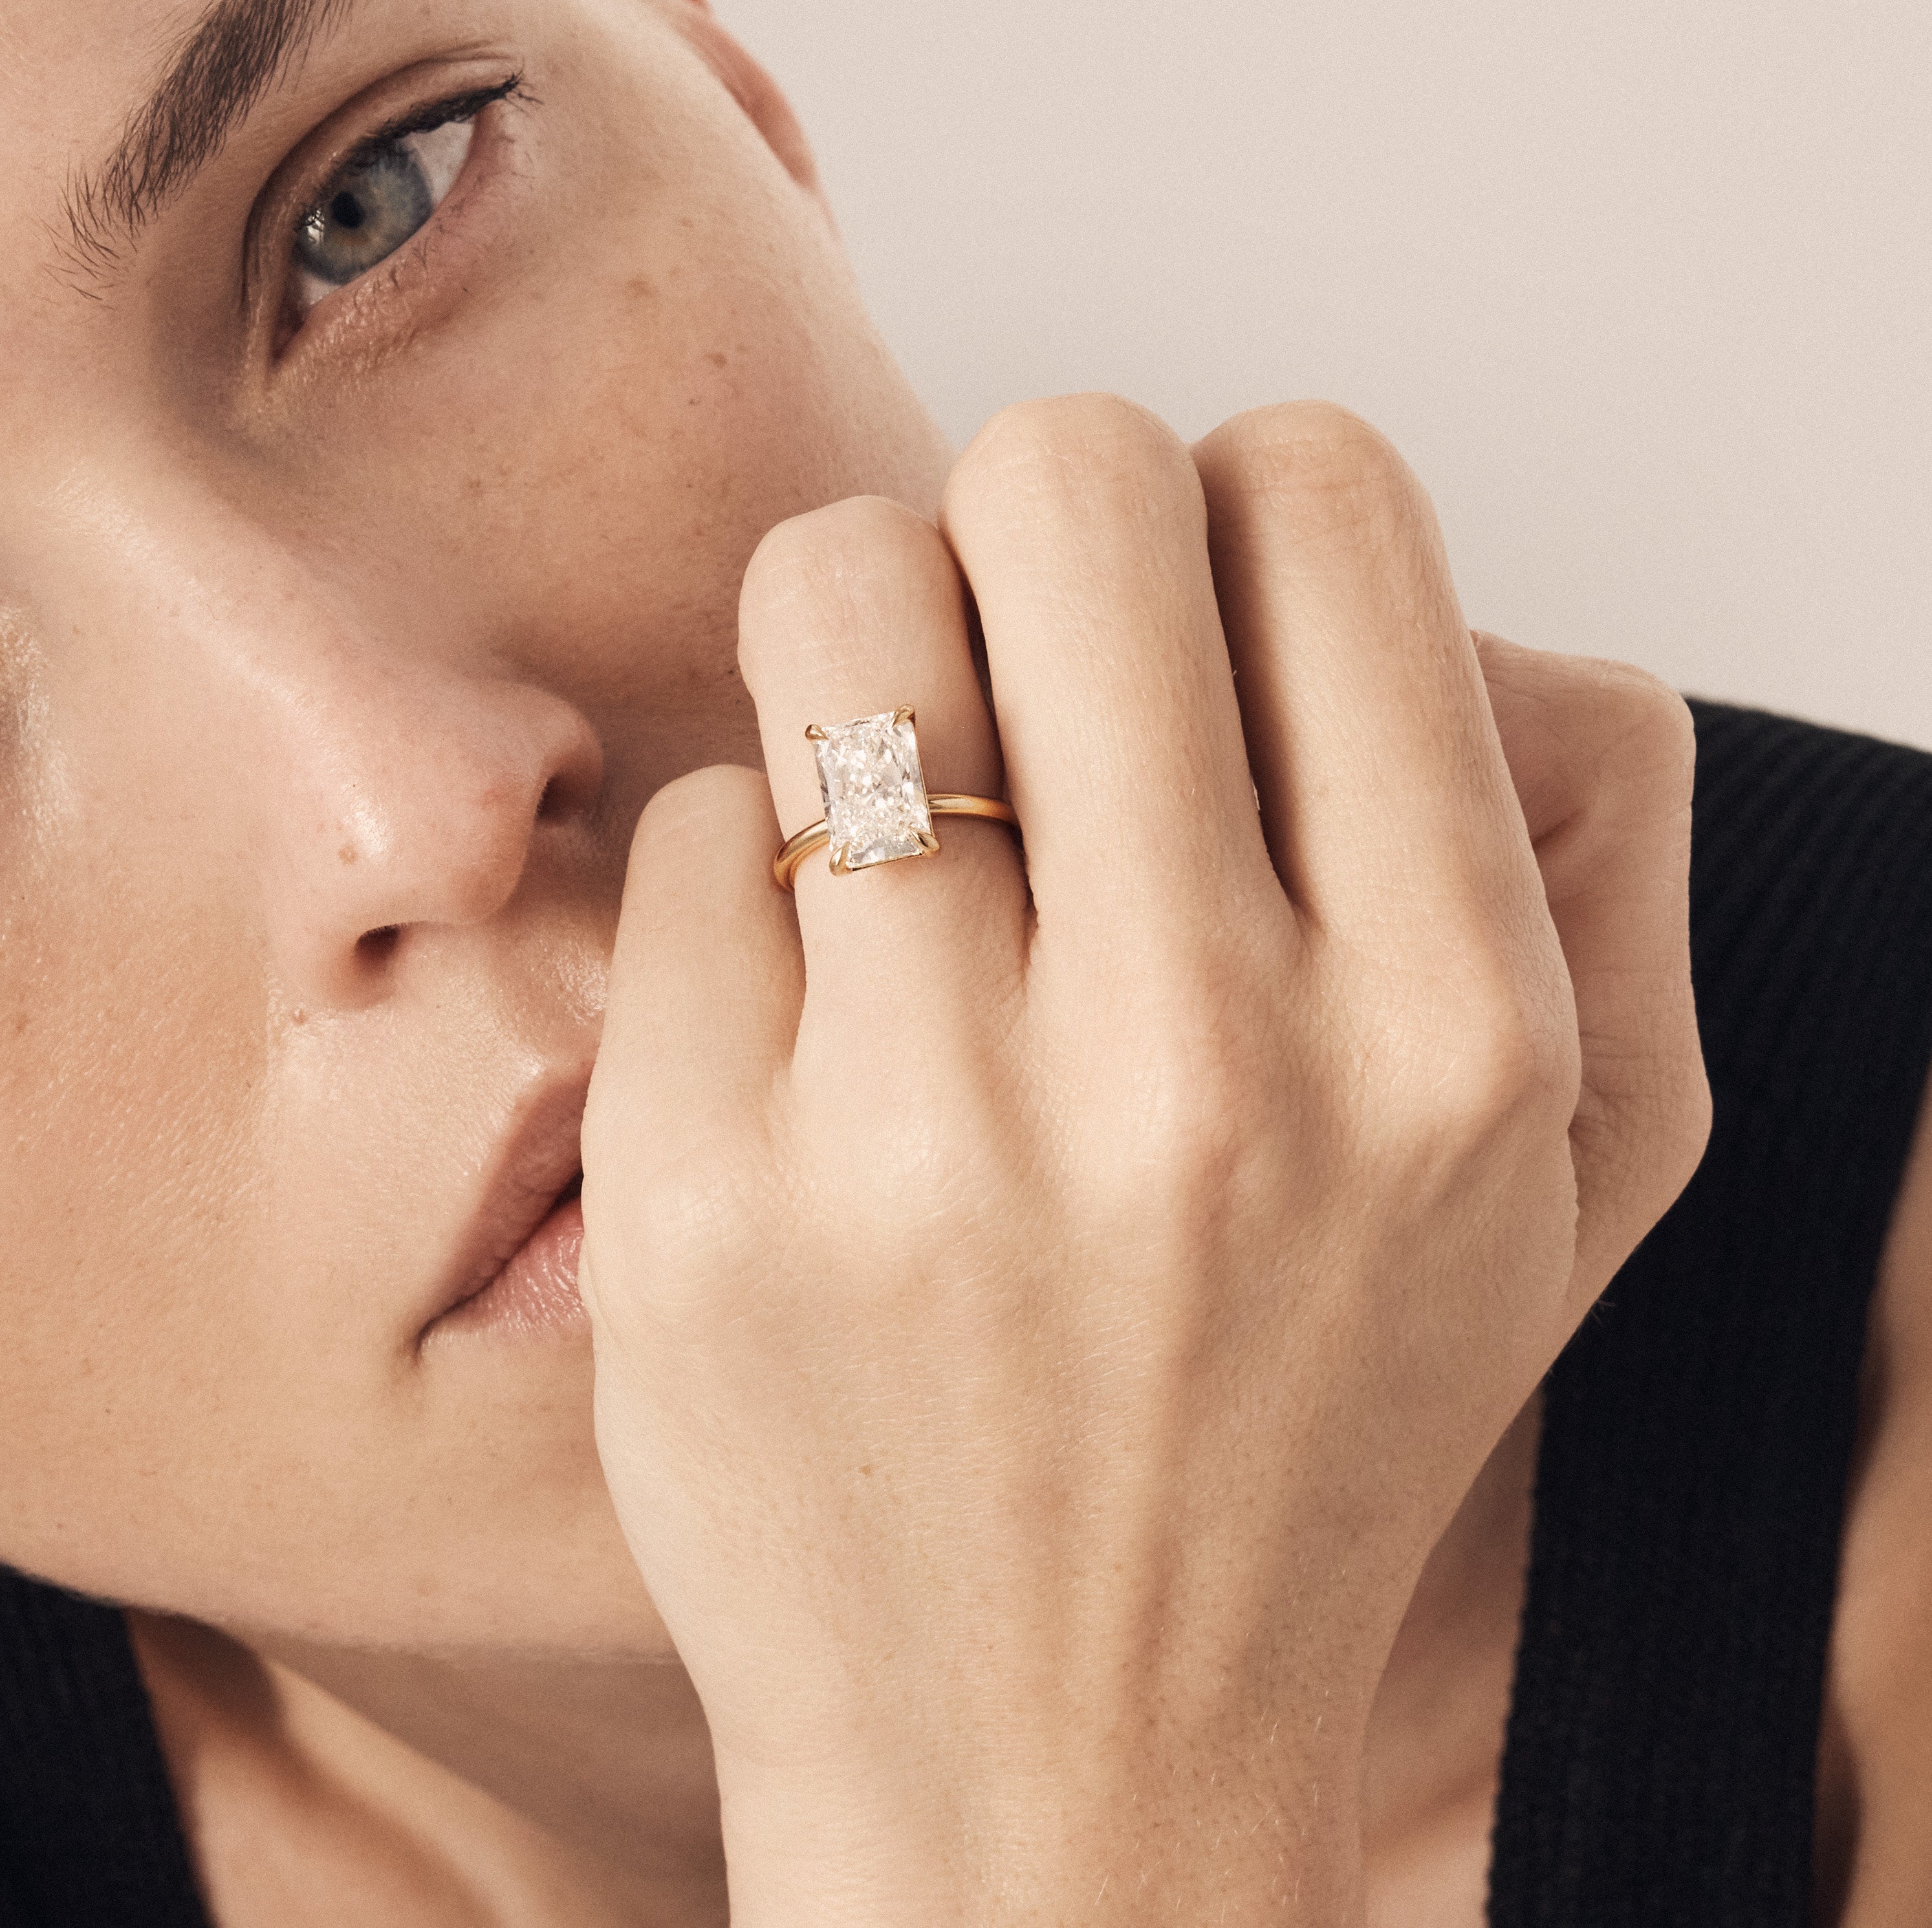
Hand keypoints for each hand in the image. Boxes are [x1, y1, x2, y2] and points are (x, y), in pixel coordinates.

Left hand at [581, 399, 1709, 1925]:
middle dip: (1027, 524)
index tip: (1194, 625)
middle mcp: (1205, 1061)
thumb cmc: (1295, 1435)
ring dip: (853, 641)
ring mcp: (928, 1133)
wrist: (1060, 1774)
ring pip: (831, 589)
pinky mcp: (700, 1193)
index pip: (1328, 493)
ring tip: (889, 800)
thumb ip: (1559, 823)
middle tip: (1015, 668)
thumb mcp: (1559, 1169)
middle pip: (1065, 475)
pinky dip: (745, 882)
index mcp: (1456, 1026)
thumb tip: (1341, 551)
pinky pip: (690, 825)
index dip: (1242, 504)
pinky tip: (808, 1029)